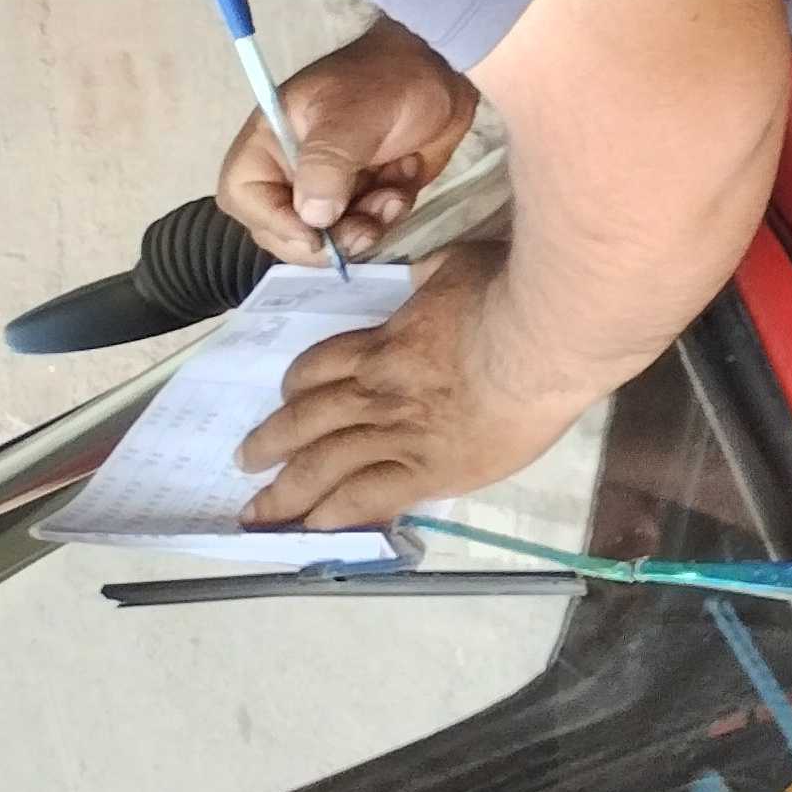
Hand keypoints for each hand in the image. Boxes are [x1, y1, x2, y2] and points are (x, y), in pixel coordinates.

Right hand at [216, 15, 478, 269]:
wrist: (445, 71)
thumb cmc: (388, 79)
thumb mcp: (353, 115)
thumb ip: (327, 164)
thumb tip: (313, 219)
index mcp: (270, 142)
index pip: (243, 197)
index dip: (274, 223)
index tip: (316, 235)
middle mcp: (292, 169)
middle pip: (285, 229)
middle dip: (328, 238)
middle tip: (366, 229)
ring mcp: (330, 184)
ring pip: (330, 235)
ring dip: (364, 228)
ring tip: (394, 196)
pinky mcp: (365, 194)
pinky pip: (366, 226)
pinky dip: (386, 216)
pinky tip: (404, 188)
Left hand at [237, 243, 589, 529]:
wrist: (545, 339)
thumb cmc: (513, 292)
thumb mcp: (462, 264)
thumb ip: (435, 275)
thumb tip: (425, 274)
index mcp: (385, 342)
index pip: (320, 367)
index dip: (297, 385)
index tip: (287, 397)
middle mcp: (376, 391)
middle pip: (305, 420)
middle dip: (270, 442)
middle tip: (247, 460)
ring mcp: (397, 434)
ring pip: (320, 464)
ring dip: (285, 490)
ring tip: (259, 511)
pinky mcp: (427, 470)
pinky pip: (365, 497)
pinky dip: (334, 514)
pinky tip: (314, 527)